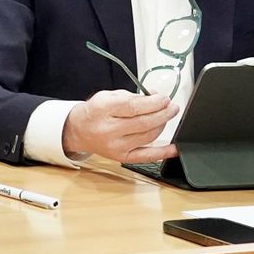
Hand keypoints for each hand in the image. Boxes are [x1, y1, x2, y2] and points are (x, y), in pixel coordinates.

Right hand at [61, 90, 177, 163]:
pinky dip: (163, 152)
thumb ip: (132, 96)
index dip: (154, 103)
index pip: (133, 107)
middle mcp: (108, 130)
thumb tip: (156, 99)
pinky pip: (146, 156)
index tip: (165, 98)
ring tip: (167, 116)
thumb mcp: (108, 96)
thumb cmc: (95, 112)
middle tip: (172, 107)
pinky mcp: (122, 157)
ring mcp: (115, 146)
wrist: (79, 131)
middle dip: (163, 113)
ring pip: (148, 137)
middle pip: (143, 123)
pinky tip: (174, 148)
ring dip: (162, 125)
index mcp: (103, 110)